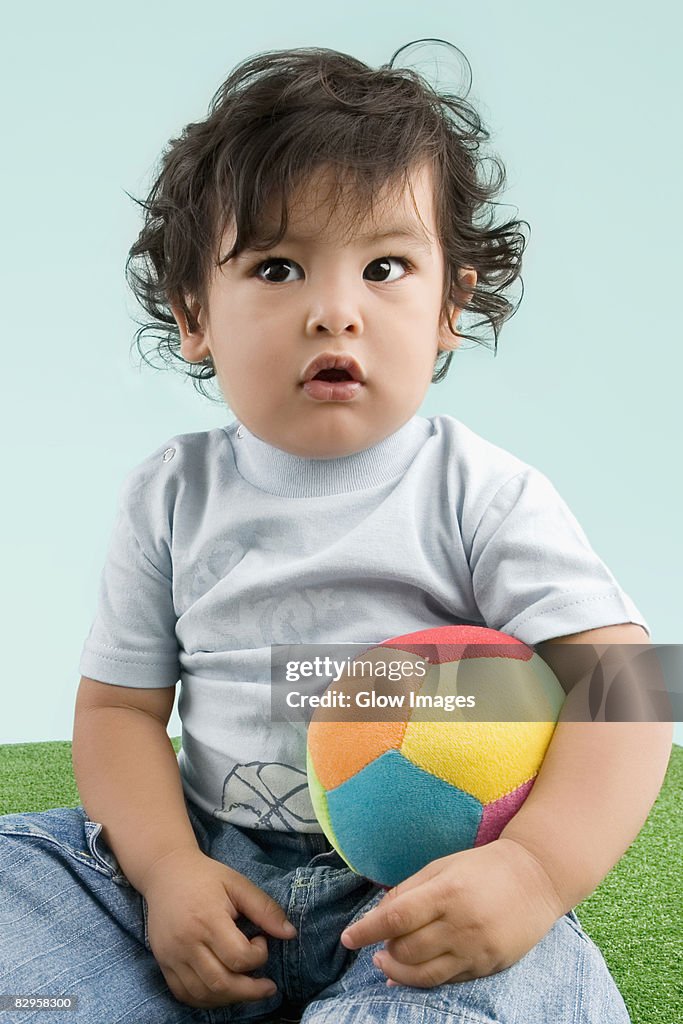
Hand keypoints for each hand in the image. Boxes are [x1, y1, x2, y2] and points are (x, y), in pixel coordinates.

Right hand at [141, 847, 296, 1008]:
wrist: (166, 873)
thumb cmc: (206, 877)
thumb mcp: (238, 884)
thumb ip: (265, 909)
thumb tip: (290, 934)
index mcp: (208, 919)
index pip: (238, 957)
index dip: (258, 956)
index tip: (261, 941)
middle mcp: (187, 942)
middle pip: (221, 983)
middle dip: (250, 991)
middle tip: (267, 987)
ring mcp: (172, 956)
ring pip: (202, 994)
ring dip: (230, 998)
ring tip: (246, 988)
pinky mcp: (163, 963)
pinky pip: (184, 994)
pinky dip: (206, 1000)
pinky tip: (223, 991)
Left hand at [340, 837, 563, 987]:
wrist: (536, 878)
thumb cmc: (483, 867)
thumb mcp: (443, 866)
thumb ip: (409, 889)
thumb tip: (379, 914)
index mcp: (447, 891)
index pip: (397, 917)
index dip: (367, 930)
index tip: (348, 938)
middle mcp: (461, 924)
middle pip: (408, 949)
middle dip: (384, 950)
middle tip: (375, 946)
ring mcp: (476, 949)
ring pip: (426, 973)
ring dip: (398, 972)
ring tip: (385, 963)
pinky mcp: (488, 966)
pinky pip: (449, 980)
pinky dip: (424, 981)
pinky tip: (409, 976)